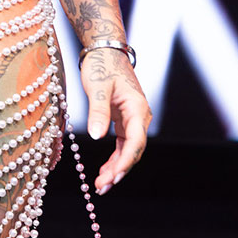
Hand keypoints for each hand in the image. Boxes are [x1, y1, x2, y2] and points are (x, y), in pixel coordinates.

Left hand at [80, 47, 151, 193]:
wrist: (105, 51)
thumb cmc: (102, 65)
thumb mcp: (97, 87)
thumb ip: (98, 111)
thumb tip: (97, 136)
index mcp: (137, 109)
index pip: (136, 142)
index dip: (125, 162)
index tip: (113, 177)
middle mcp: (139, 116)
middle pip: (134, 150)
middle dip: (119, 170)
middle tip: (102, 187)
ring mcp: (133, 119)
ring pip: (128, 150)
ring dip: (116, 168)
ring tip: (101, 186)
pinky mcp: (124, 120)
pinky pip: (122, 144)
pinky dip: (114, 158)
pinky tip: (104, 171)